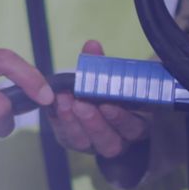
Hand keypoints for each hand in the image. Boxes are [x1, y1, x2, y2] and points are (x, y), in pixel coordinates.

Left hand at [47, 40, 150, 158]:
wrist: (94, 98)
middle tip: (80, 105)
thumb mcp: (113, 76)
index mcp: (135, 126)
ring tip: (64, 101)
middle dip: (93, 123)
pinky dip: (57, 120)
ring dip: (72, 122)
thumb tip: (92, 45)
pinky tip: (53, 103)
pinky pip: (64, 136)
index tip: (106, 104)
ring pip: (84, 143)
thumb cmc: (113, 88)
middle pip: (109, 143)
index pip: (133, 129)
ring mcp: (93, 144)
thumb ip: (103, 63)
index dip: (120, 119)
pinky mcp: (72, 141)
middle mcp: (117, 140)